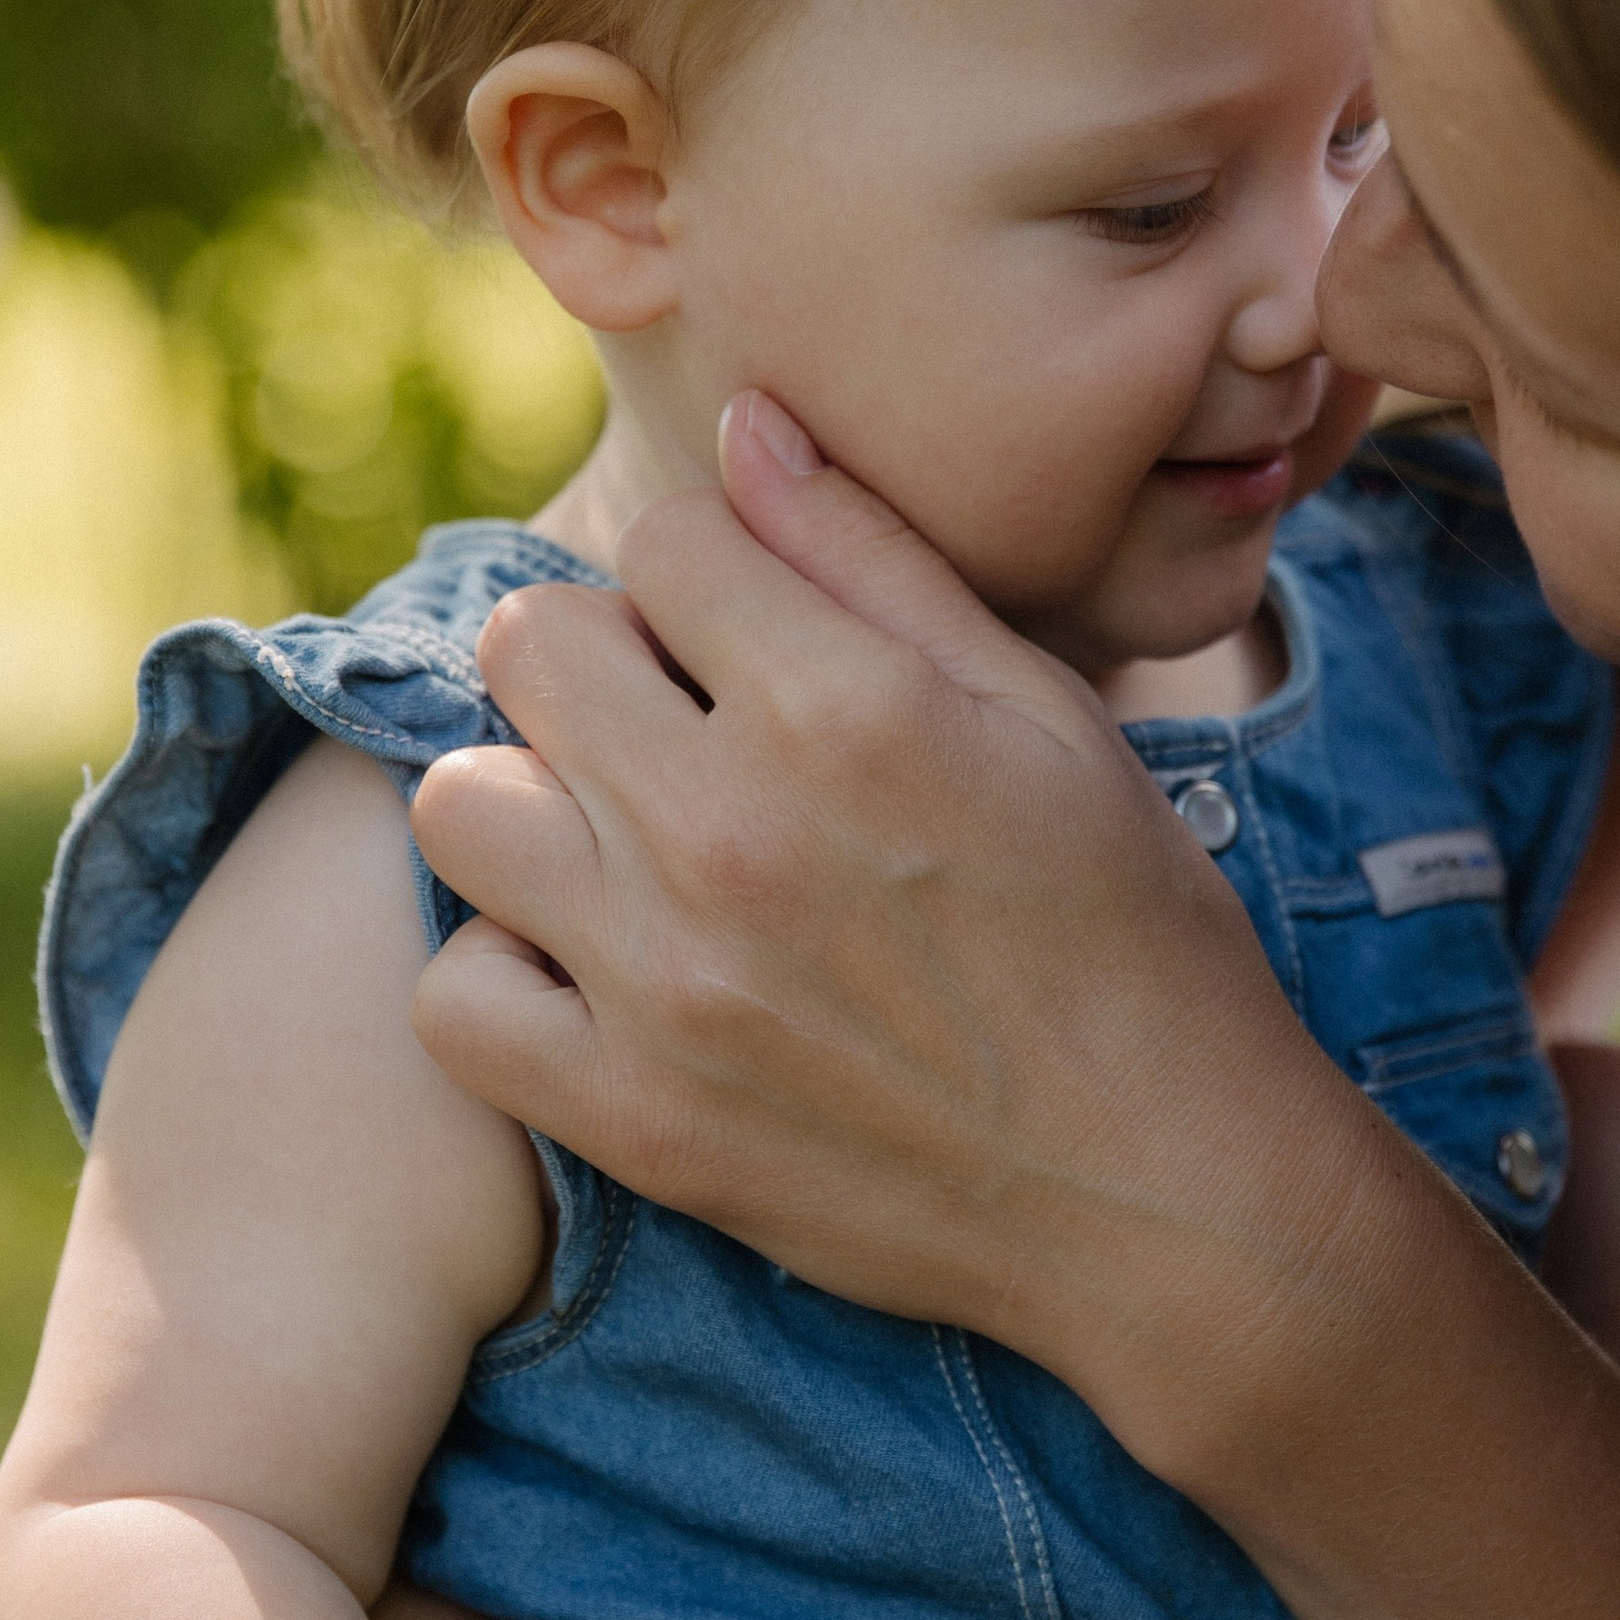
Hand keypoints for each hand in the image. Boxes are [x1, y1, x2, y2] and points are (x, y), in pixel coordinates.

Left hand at [408, 400, 1619, 1619]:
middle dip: (605, 663)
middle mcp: (732, 833)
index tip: (754, 635)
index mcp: (848, 709)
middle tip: (686, 730)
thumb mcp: (1045, 711)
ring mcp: (665, 984)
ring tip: (628, 846)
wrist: (1167, 1194)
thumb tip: (745, 426)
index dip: (708, 573)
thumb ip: (876, 559)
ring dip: (533, 807)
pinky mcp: (633, 1116)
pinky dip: (507, 975)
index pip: (659, 540)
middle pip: (528, 645)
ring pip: (457, 805)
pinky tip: (598, 968)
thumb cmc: (1131, 931)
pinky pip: (452, 998)